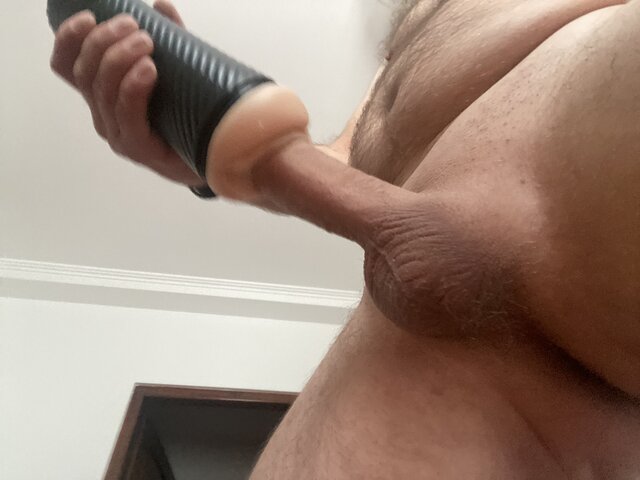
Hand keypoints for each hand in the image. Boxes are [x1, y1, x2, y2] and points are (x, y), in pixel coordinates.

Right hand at [50, 0, 202, 186]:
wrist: (214, 159)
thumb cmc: (190, 117)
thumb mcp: (178, 74)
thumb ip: (169, 43)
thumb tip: (161, 6)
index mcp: (103, 95)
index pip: (67, 67)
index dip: (69, 40)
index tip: (89, 16)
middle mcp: (103, 115)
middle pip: (85, 74)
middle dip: (104, 42)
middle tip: (134, 26)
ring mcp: (118, 134)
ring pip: (102, 92)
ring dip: (119, 60)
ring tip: (147, 42)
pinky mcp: (138, 149)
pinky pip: (126, 115)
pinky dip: (133, 88)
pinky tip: (149, 69)